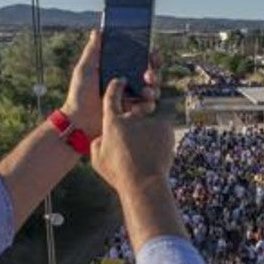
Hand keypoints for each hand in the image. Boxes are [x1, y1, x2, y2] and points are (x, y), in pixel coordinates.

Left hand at [61, 30, 158, 139]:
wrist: (78, 121)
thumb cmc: (79, 94)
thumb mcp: (84, 69)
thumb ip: (92, 50)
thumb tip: (98, 30)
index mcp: (119, 70)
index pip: (139, 59)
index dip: (150, 55)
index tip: (153, 52)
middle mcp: (128, 83)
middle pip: (151, 74)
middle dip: (155, 72)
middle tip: (149, 75)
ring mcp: (132, 99)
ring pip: (153, 90)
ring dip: (153, 89)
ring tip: (146, 92)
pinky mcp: (133, 113)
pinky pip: (147, 107)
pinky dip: (146, 106)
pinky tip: (137, 107)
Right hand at [89, 77, 172, 196]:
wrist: (144, 182)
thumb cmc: (119, 173)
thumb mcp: (97, 160)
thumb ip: (97, 143)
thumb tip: (102, 136)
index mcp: (112, 121)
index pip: (111, 96)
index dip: (115, 87)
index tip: (119, 81)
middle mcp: (131, 116)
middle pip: (134, 108)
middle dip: (137, 117)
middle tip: (135, 132)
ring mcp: (150, 119)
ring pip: (150, 120)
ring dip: (149, 132)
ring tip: (147, 151)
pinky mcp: (165, 126)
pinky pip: (162, 127)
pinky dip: (160, 137)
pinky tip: (157, 152)